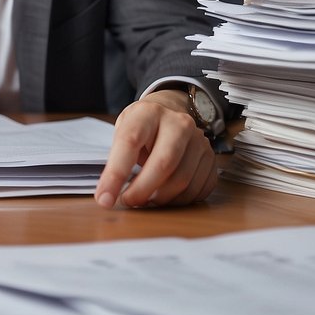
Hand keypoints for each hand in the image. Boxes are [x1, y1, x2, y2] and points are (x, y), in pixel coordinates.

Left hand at [94, 89, 217, 208]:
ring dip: (161, 199)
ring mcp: (199, 140)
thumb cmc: (142, 127)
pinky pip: (199, 189)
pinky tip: (166, 197)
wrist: (171, 113)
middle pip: (164, 163)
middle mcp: (178, 123)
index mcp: (149, 113)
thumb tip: (107, 195)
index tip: (104, 199)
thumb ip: (117, 159)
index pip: (130, 142)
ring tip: (146, 199)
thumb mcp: (124, 130)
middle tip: (128, 202)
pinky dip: (180, 201)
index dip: (115, 174)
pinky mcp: (211, 158)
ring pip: (183, 180)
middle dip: (142, 191)